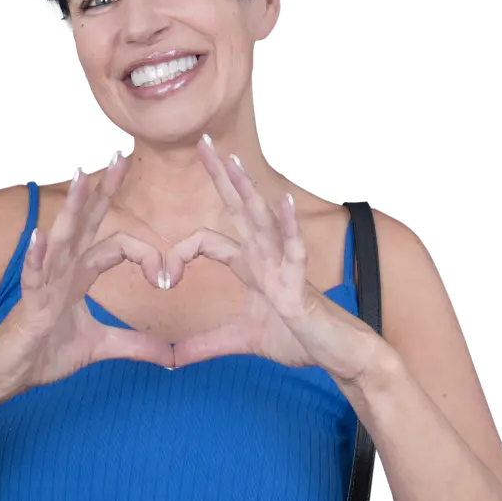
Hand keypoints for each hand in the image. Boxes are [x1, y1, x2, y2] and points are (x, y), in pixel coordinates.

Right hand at [0, 155, 173, 406]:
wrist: (6, 377)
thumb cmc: (44, 353)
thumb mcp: (99, 347)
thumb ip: (135, 345)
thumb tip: (171, 355)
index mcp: (79, 274)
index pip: (116, 246)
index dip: (145, 255)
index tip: (167, 277)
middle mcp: (63, 270)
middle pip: (87, 223)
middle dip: (103, 190)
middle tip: (121, 156)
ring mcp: (44, 284)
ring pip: (61, 239)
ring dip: (71, 208)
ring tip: (81, 176)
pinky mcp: (29, 305)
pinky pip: (32, 278)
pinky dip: (35, 258)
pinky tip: (39, 237)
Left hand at [166, 137, 382, 384]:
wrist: (338, 357)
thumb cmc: (297, 339)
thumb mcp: (241, 341)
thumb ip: (206, 344)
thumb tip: (172, 358)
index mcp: (250, 264)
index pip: (208, 240)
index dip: (181, 253)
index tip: (163, 278)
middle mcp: (265, 256)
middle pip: (238, 208)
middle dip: (220, 175)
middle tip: (203, 142)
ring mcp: (283, 266)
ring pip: (262, 220)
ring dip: (247, 190)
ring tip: (234, 160)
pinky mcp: (300, 284)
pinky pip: (294, 250)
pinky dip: (288, 227)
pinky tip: (281, 203)